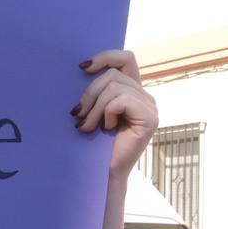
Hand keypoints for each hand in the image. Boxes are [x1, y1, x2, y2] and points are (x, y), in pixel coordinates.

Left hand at [73, 50, 157, 177]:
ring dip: (94, 108)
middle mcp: (144, 96)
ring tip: (86, 126)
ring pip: (115, 88)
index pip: (125, 58)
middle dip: (90, 93)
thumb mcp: (93, 109)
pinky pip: (122, 101)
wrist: (103, 171)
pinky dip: (108, 113)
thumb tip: (83, 66)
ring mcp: (150, 107)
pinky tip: (106, 128)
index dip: (105, 57)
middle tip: (77, 114)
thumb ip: (97, 89)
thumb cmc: (94, 142)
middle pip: (113, 75)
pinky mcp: (150, 118)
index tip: (82, 68)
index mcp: (132, 90)